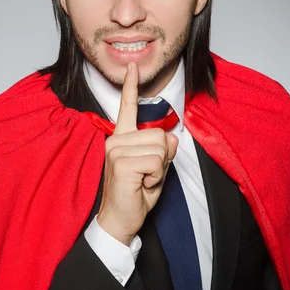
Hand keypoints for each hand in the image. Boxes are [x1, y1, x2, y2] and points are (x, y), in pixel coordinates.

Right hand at [97, 62, 178, 245]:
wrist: (119, 222)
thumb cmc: (135, 196)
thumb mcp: (156, 170)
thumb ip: (164, 151)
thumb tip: (173, 137)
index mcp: (121, 138)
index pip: (128, 108)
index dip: (131, 87)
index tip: (132, 67)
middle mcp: (116, 139)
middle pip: (161, 135)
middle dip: (163, 159)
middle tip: (147, 177)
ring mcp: (116, 149)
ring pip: (161, 147)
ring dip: (160, 169)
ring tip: (143, 181)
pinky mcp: (121, 162)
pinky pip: (157, 161)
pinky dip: (156, 177)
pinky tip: (142, 185)